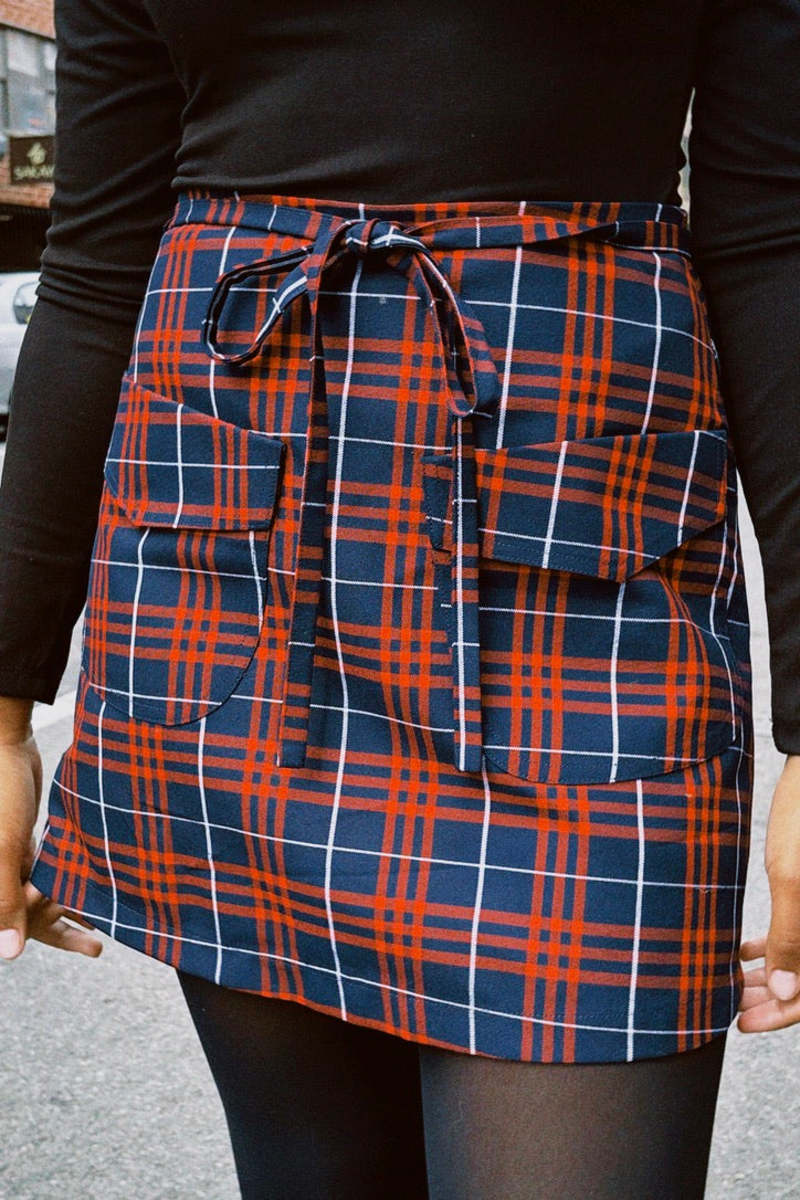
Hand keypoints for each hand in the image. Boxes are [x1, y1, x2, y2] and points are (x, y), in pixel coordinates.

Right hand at [0, 723, 102, 960]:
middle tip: (98, 945)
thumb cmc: (0, 792)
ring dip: (66, 902)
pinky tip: (92, 879)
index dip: (40, 933)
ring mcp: (6, 856)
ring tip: (102, 921)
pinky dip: (63, 875)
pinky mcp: (19, 839)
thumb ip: (4, 901)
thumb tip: (9, 954)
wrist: (6, 740)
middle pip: (25, 913)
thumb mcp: (3, 849)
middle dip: (60, 929)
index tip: (85, 939)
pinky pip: (42, 866)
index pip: (7, 924)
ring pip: (37, 890)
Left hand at [738, 753, 799, 1032]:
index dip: (782, 1016)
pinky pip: (799, 931)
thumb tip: (790, 996)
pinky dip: (773, 945)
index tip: (743, 1022)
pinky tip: (742, 949)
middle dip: (773, 999)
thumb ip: (791, 940)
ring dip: (771, 974)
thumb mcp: (792, 880)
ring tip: (733, 983)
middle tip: (732, 1007)